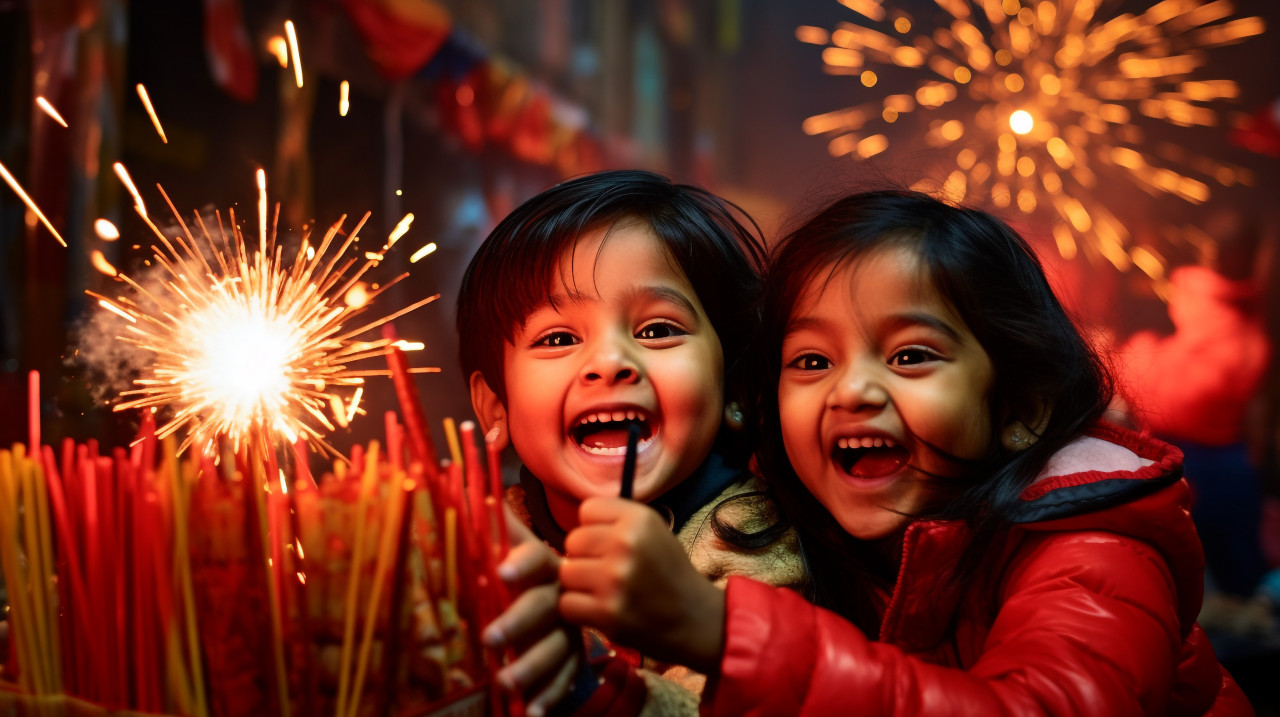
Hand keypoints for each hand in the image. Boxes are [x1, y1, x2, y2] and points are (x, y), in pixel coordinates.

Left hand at [483, 509, 582, 716]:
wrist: (586, 597)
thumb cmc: (527, 572)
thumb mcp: (511, 547)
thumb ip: (489, 524)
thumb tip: (456, 481)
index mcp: (543, 563)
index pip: (534, 557)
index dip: (520, 562)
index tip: (499, 572)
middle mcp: (560, 594)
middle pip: (543, 606)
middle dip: (517, 623)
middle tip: (489, 639)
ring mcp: (571, 628)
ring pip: (556, 647)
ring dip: (531, 666)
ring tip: (504, 684)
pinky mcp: (574, 658)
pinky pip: (566, 679)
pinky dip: (550, 696)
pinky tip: (533, 712)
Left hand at [559, 497, 725, 673]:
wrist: (696, 620)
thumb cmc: (669, 573)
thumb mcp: (653, 531)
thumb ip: (616, 521)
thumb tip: (575, 525)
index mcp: (639, 518)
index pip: (587, 509)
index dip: (595, 528)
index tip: (610, 544)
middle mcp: (626, 543)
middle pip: (572, 541)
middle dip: (584, 557)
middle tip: (605, 572)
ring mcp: (615, 579)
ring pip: (565, 573)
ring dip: (578, 585)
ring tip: (602, 592)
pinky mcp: (607, 612)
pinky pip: (566, 604)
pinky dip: (578, 610)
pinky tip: (599, 611)